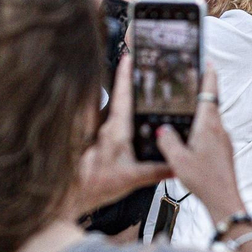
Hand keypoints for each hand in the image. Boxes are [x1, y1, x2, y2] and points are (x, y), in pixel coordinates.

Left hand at [75, 56, 171, 215]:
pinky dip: (124, 112)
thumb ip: (157, 170)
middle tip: (135, 57)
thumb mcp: (133, 179)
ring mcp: (104, 134)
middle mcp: (108, 129)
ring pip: (117, 107)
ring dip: (125, 92)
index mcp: (116, 131)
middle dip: (127, 75)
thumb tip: (178, 163)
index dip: (126, 74)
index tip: (130, 55)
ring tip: (138, 78)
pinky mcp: (103, 142)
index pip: (122, 96)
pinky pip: (115, 121)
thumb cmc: (96, 186)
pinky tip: (135, 114)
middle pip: (119, 95)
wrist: (74, 196)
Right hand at [154, 68, 244, 216]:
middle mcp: (219, 130)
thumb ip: (168, 141)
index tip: (208, 62)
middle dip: (201, 92)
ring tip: (184, 110)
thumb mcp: (178, 160)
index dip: (209, 76)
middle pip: (210, 104)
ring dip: (200, 112)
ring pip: (210, 120)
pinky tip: (189, 137)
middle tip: (190, 82)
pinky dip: (200, 128)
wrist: (224, 200)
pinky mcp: (223, 151)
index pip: (210, 93)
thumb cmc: (205, 181)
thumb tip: (163, 129)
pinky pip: (211, 133)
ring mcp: (223, 140)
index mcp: (209, 126)